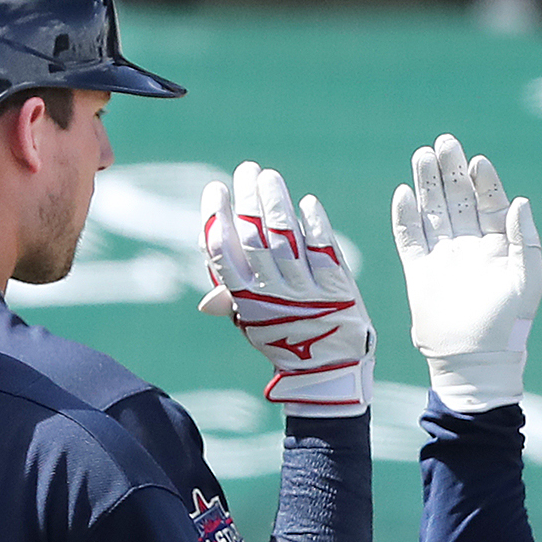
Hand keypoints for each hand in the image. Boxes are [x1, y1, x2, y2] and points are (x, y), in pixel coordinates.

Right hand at [199, 162, 372, 415]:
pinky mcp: (336, 287)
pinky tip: (307, 203)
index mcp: (246, 301)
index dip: (215, 216)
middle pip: (252, 236)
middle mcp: (272, 293)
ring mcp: (304, 290)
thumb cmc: (287, 342)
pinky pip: (323, 248)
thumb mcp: (254, 325)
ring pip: (285, 237)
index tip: (215, 189)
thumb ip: (233, 300)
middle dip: (246, 199)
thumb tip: (205, 300)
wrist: (331, 371)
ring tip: (269, 177)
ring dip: (276, 202)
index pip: (221, 252)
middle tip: (245, 170)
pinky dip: (314, 224)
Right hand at [389, 133, 541, 413]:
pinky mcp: (420, 272)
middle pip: (457, 199)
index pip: (490, 202)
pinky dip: (405, 217)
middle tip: (444, 142)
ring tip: (422, 155)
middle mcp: (469, 246)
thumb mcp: (528, 280)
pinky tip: (404, 194)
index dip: (484, 181)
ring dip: (427, 184)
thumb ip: (527, 240)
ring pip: (432, 211)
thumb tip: (519, 202)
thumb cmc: (509, 325)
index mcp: (499, 245)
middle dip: (451, 171)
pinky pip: (409, 238)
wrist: (475, 362)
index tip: (477, 161)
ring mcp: (443, 258)